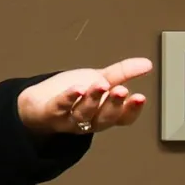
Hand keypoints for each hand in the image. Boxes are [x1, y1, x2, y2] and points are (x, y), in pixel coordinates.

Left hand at [17, 57, 152, 134]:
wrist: (37, 103)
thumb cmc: (72, 93)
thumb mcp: (100, 80)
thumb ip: (122, 73)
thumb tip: (147, 63)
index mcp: (104, 113)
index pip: (123, 118)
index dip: (132, 110)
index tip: (140, 97)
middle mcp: (89, 120)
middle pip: (104, 117)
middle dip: (114, 104)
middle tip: (121, 91)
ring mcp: (69, 119)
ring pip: (84, 113)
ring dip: (93, 99)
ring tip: (101, 84)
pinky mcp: (51, 113)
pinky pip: (61, 107)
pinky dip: (69, 98)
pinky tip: (77, 88)